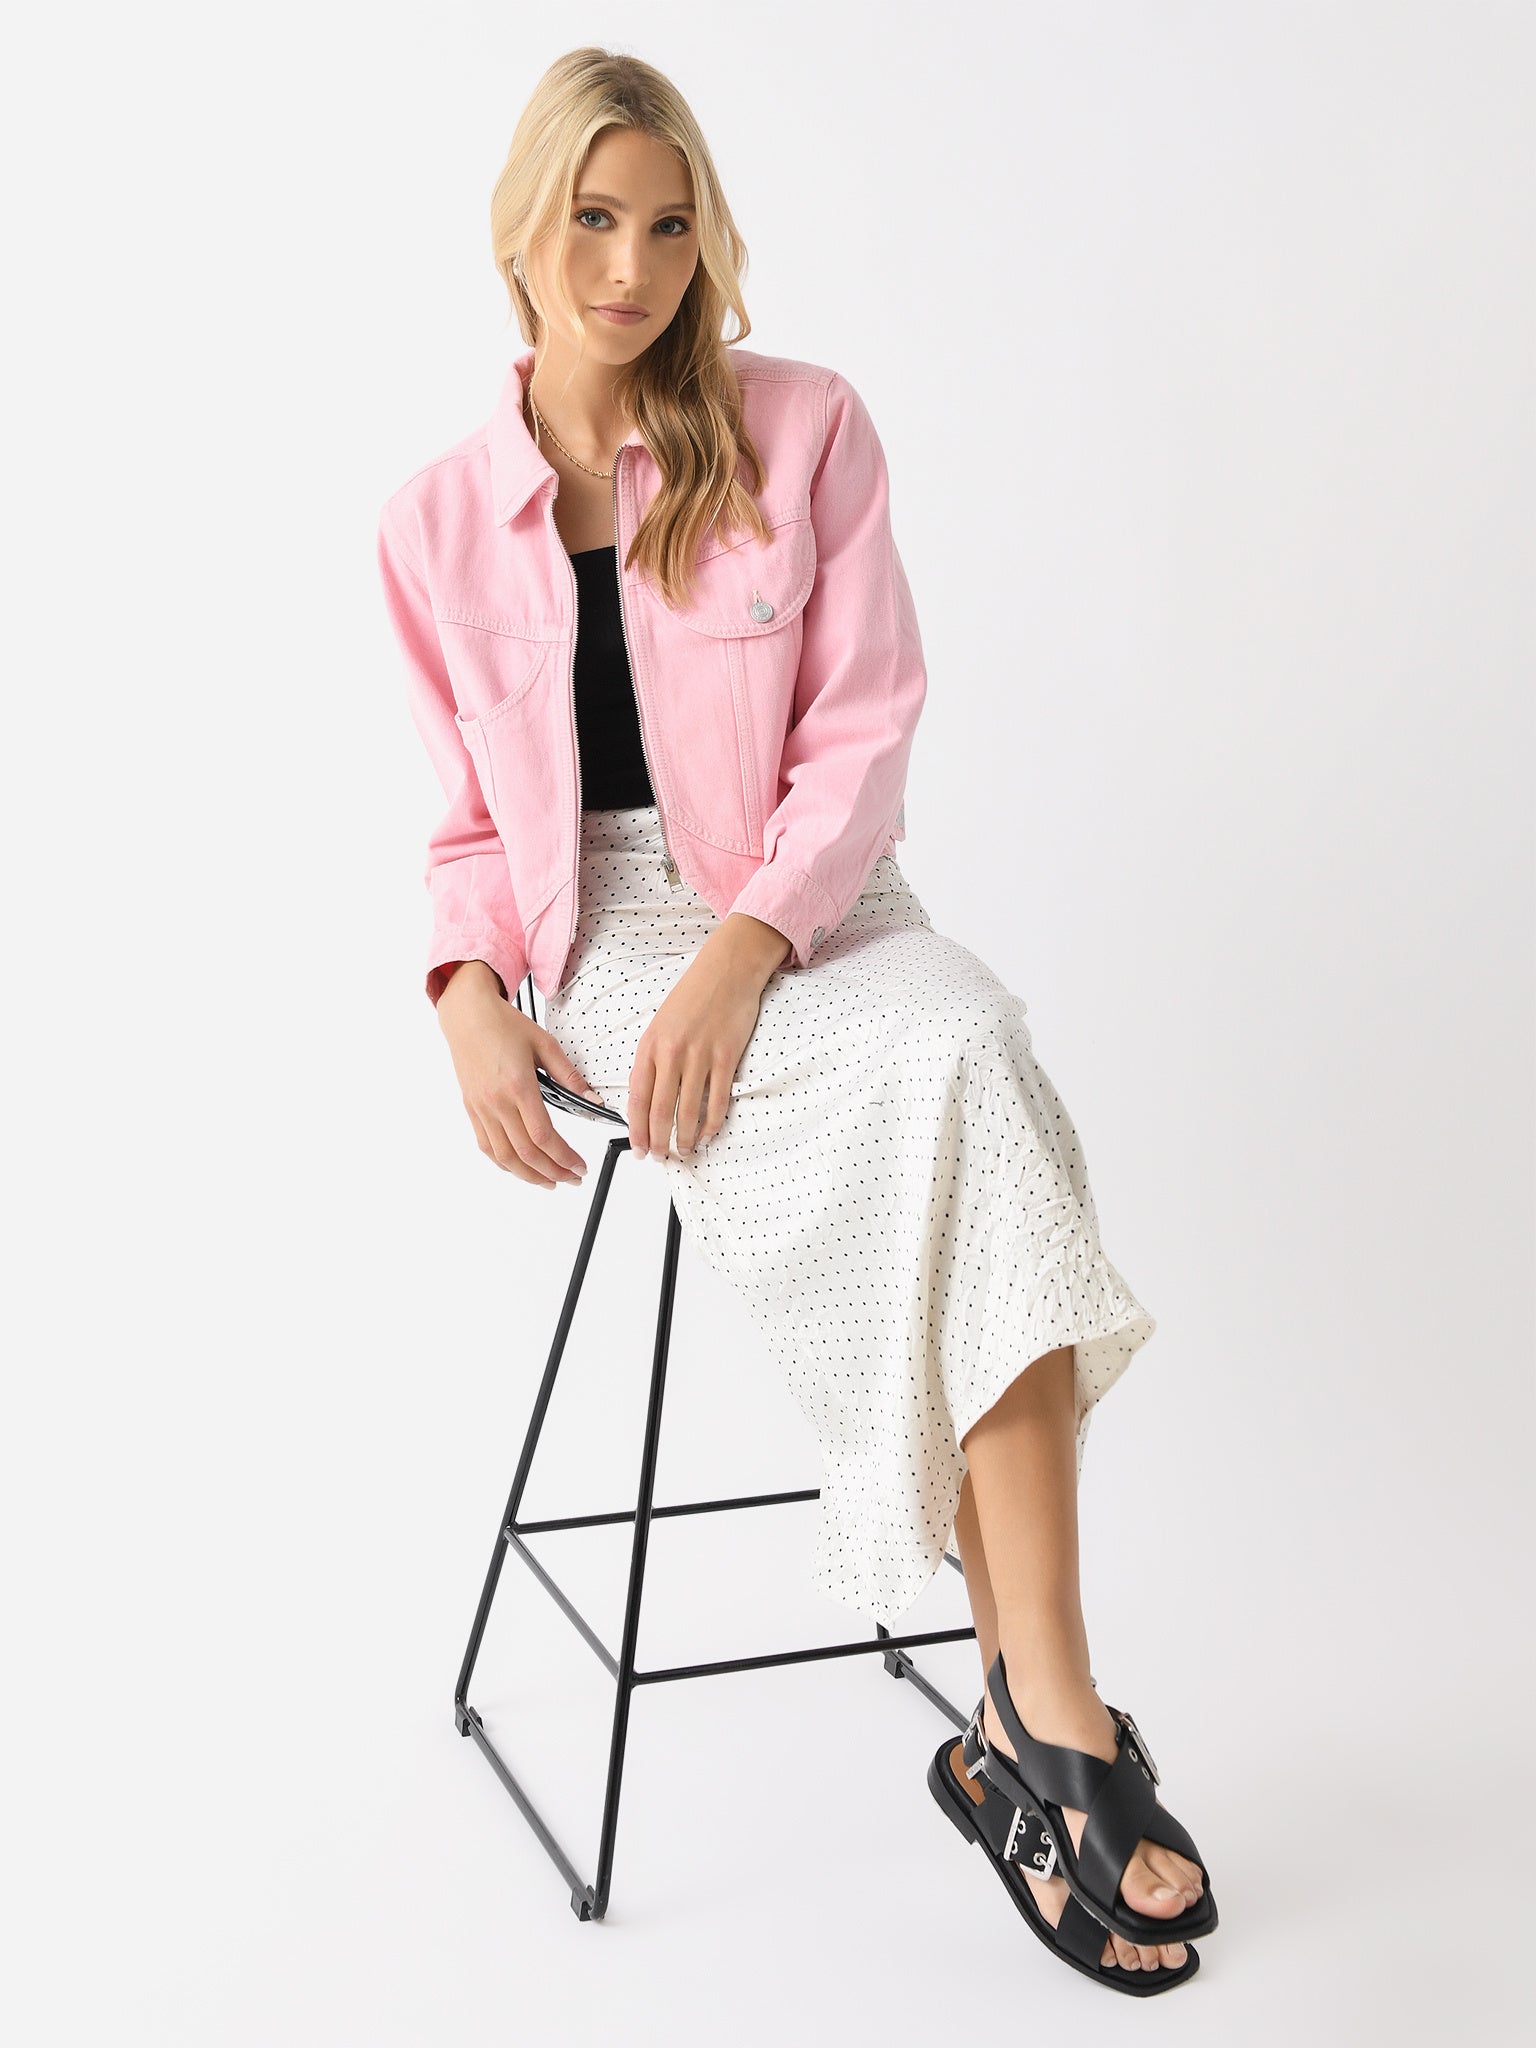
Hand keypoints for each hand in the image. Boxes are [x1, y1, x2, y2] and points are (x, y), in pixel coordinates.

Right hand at [437, 962, 602, 1189]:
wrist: (467, 1016)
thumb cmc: (504, 1025)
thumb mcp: (544, 1044)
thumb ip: (569, 1075)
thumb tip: (593, 1099)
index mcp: (518, 1086)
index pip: (543, 1136)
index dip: (564, 1157)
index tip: (579, 1166)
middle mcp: (497, 1102)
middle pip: (526, 1153)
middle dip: (553, 1172)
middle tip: (572, 1178)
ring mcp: (481, 1108)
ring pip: (505, 1156)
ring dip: (529, 1175)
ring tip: (550, 1181)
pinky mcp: (472, 1109)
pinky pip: (487, 1146)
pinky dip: (504, 1163)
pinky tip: (520, 1168)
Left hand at [627, 915, 789, 1159]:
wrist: (726, 970)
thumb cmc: (694, 996)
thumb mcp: (661, 1025)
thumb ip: (654, 1059)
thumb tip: (648, 1097)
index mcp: (650, 1045)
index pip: (636, 1097)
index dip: (636, 1129)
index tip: (637, 1148)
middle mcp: (671, 1052)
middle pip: (659, 1110)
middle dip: (657, 1141)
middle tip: (659, 1158)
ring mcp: (699, 1055)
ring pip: (687, 1110)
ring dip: (684, 1137)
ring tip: (684, 1151)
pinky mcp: (725, 1056)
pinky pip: (717, 1099)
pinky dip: (712, 1122)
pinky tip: (708, 1134)